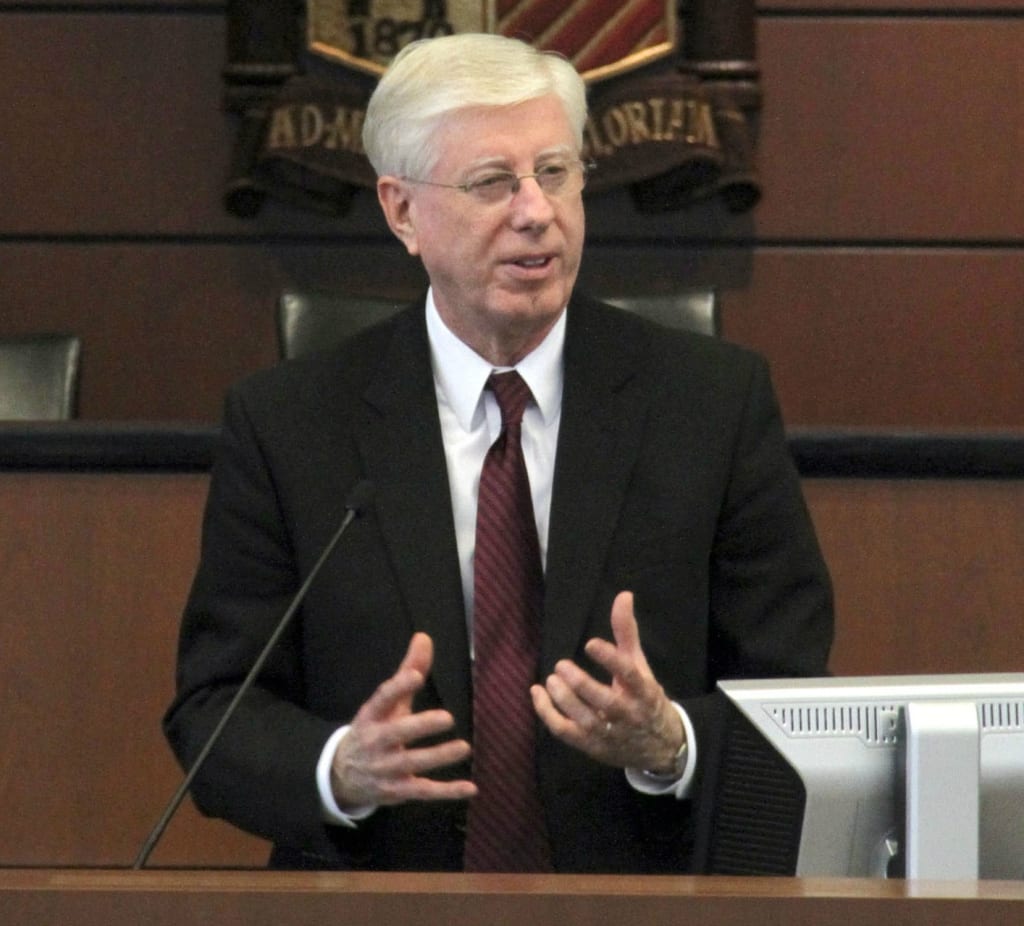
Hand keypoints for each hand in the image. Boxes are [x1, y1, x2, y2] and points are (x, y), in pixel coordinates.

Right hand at [330, 632, 476, 809]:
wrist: (342, 775)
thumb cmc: (375, 728)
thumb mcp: (387, 702)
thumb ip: (408, 670)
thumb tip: (424, 637)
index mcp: (371, 716)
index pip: (382, 700)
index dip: (398, 687)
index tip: (415, 676)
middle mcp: (376, 742)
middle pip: (397, 733)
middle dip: (420, 726)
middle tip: (447, 718)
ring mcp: (386, 769)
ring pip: (412, 763)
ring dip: (438, 757)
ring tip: (464, 747)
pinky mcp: (398, 790)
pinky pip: (424, 792)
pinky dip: (447, 792)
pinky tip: (470, 788)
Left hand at [531, 591, 683, 772]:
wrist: (659, 746)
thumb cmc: (644, 697)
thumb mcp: (639, 665)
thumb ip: (626, 631)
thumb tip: (623, 595)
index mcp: (644, 691)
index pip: (630, 675)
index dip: (610, 659)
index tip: (590, 643)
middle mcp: (628, 715)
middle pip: (605, 703)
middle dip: (581, 685)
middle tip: (561, 665)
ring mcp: (610, 734)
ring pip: (584, 720)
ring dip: (563, 700)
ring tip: (550, 680)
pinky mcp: (592, 746)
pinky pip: (566, 733)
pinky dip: (547, 714)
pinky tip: (537, 694)